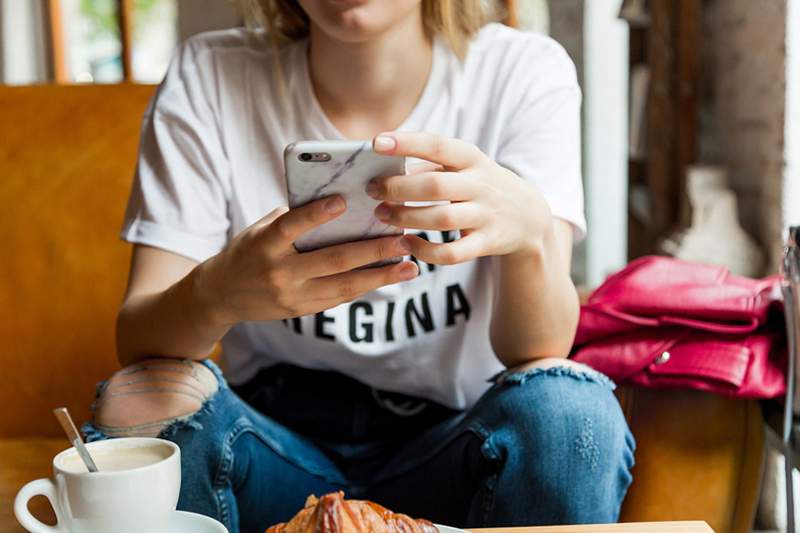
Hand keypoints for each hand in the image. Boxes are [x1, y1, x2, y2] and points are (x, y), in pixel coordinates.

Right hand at [195, 196, 418, 325]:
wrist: (222, 295)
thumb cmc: (247, 251)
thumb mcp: (259, 229)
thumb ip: (292, 218)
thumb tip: (337, 201)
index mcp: (265, 244)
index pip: (291, 226)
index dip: (315, 215)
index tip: (343, 201)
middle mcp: (279, 272)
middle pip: (332, 260)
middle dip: (373, 250)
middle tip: (403, 239)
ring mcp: (292, 295)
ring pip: (344, 284)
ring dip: (380, 275)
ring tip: (409, 266)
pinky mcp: (302, 310)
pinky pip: (340, 297)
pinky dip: (366, 286)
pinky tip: (388, 277)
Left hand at [369, 132, 553, 264]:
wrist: (529, 216)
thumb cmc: (480, 184)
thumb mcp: (464, 165)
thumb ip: (429, 162)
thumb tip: (384, 160)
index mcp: (472, 158)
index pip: (438, 145)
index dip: (407, 143)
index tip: (376, 142)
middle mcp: (481, 185)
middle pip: (435, 185)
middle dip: (398, 189)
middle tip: (372, 190)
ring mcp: (486, 216)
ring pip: (442, 219)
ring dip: (407, 218)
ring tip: (382, 215)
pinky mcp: (487, 243)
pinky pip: (453, 253)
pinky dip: (427, 252)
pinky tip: (407, 244)